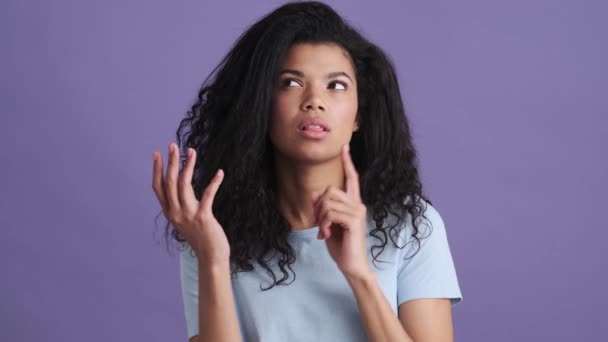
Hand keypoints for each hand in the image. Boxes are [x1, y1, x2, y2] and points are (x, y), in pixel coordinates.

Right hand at [152, 142, 228, 264]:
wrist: (210, 256)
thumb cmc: (200, 237)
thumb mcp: (185, 220)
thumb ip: (181, 205)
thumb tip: (181, 187)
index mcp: (169, 212)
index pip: (158, 188)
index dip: (157, 170)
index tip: (157, 155)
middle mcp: (175, 213)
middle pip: (170, 182)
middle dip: (171, 162)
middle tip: (173, 146)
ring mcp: (188, 215)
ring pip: (184, 185)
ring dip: (188, 166)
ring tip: (192, 151)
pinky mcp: (203, 217)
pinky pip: (207, 195)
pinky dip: (214, 182)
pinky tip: (220, 172)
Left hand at [313, 144, 371, 279]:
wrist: (351, 265)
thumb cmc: (341, 245)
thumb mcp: (327, 224)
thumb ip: (322, 208)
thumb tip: (314, 194)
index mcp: (353, 203)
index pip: (352, 177)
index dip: (347, 162)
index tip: (344, 146)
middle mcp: (358, 204)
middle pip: (331, 190)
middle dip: (319, 207)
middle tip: (321, 225)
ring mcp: (357, 212)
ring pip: (328, 202)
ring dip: (321, 218)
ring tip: (325, 231)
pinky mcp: (354, 220)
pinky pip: (331, 213)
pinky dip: (324, 224)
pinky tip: (327, 234)